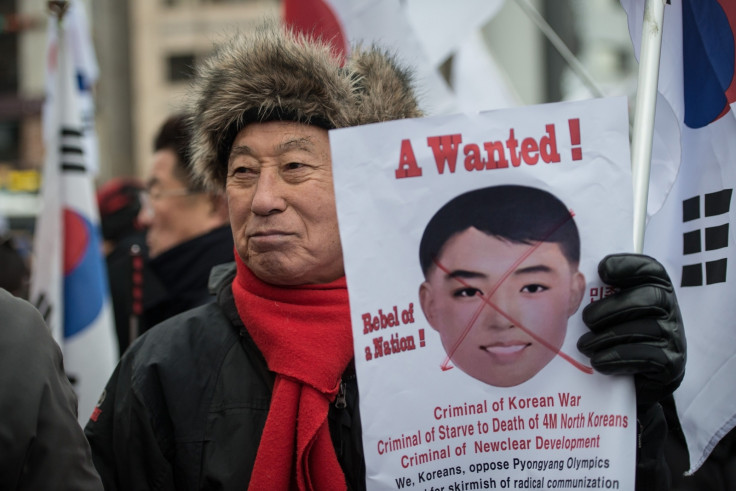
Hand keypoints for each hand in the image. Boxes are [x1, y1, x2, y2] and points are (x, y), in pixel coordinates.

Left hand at [577, 254, 685, 407]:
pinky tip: (599, 361)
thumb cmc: (620, 339)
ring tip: (585, 346)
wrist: (638, 381)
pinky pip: (646, 356)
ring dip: (608, 337)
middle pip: (650, 298)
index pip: (651, 270)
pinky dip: (618, 358)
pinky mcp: (672, 364)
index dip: (628, 266)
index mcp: (657, 291)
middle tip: (586, 320)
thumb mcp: (613, 313)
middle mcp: (671, 311)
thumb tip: (574, 283)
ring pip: (645, 328)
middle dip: (612, 307)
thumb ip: (603, 295)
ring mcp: (675, 337)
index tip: (602, 270)